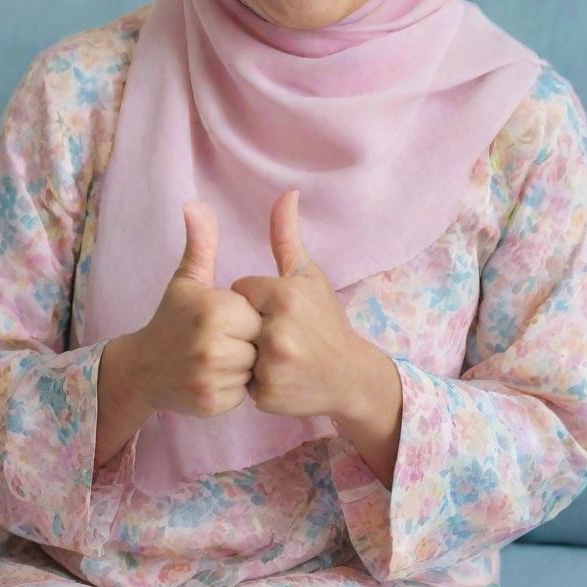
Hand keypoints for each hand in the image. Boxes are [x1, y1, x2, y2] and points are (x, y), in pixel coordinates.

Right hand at [133, 199, 261, 418]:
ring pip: (255, 367)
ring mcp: (212, 377)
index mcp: (214, 310)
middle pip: (260, 340)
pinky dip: (236, 386)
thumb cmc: (173, 319)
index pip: (257, 311)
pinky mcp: (213, 403)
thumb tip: (196, 204)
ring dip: (244, 364)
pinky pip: (244, 392)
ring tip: (222, 356)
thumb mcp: (187, 279)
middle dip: (248, 340)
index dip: (246, 314)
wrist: (143, 368)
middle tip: (225, 338)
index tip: (226, 316)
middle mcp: (213, 345)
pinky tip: (217, 375)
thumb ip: (201, 243)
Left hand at [230, 189, 362, 420]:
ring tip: (279, 353)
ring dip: (251, 351)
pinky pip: (243, 379)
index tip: (277, 308)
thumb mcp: (310, 276)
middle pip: (237, 319)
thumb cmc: (327, 321)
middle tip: (281, 333)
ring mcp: (271, 366)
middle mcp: (277, 331)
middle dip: (251, 324)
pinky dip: (256, 378)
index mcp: (285, 297)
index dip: (256, 298)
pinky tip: (279, 375)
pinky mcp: (266, 394)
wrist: (350, 376)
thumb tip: (286, 193)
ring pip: (237, 349)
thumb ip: (286, 236)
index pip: (241, 289)